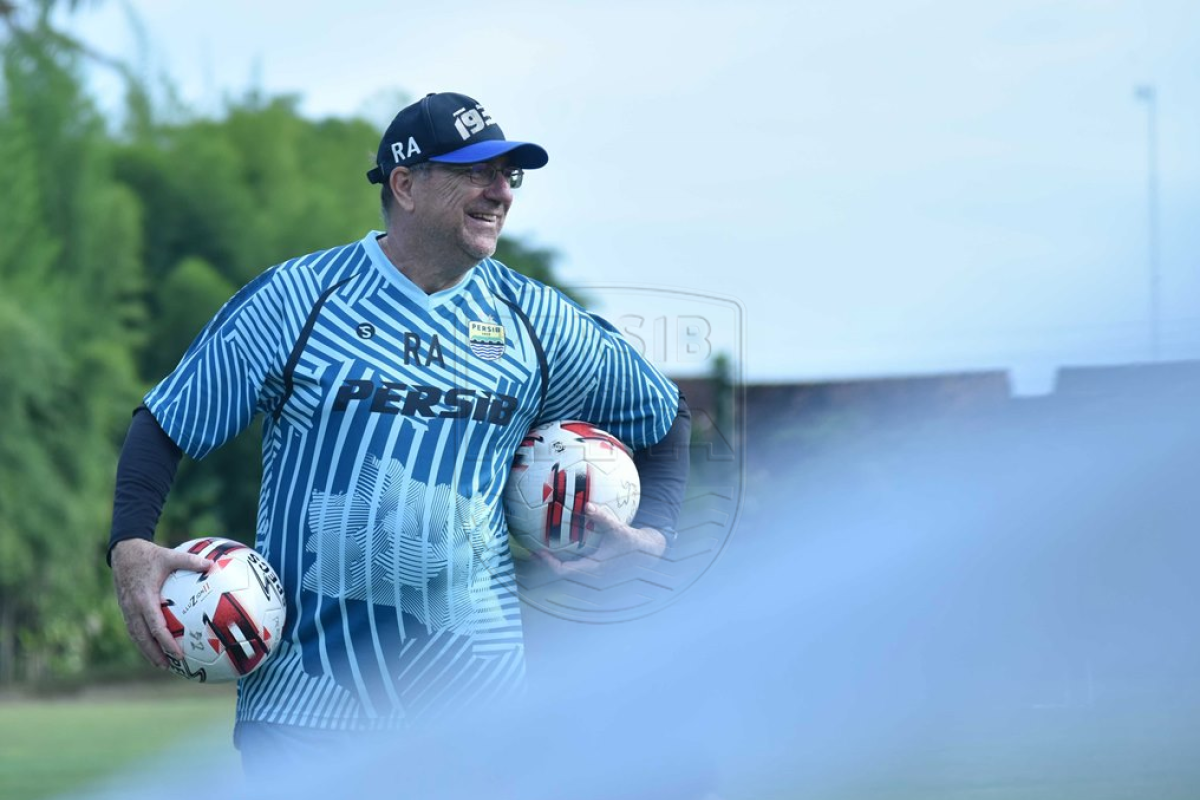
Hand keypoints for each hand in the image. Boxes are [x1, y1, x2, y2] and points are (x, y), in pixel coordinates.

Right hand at [111, 539, 211, 668]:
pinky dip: (141, 640)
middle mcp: (132, 607)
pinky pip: (133, 628)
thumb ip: (190, 561)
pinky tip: (151, 647)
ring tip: (159, 663)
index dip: (165, 642)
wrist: (123, 551)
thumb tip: (212, 564)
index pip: (155, 626)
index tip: (177, 653)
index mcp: (144, 598)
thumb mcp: (170, 556)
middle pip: (142, 637)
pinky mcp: (125, 608)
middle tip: (168, 666)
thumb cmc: (148, 555)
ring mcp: (126, 609)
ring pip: (135, 635)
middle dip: (153, 653)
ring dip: (146, 650)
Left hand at [532, 502, 666, 577]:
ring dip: (553, 561)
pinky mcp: (595, 567)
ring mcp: (592, 572)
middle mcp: (589, 573)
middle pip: (560, 573)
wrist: (647, 554)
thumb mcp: (618, 529)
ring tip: (540, 548)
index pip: (563, 571)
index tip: (537, 552)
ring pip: (567, 570)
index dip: (547, 563)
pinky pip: (574, 564)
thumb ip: (602, 518)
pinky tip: (561, 542)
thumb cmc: (633, 543)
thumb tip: (587, 505)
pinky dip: (564, 557)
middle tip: (530, 550)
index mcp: (592, 568)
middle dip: (544, 564)